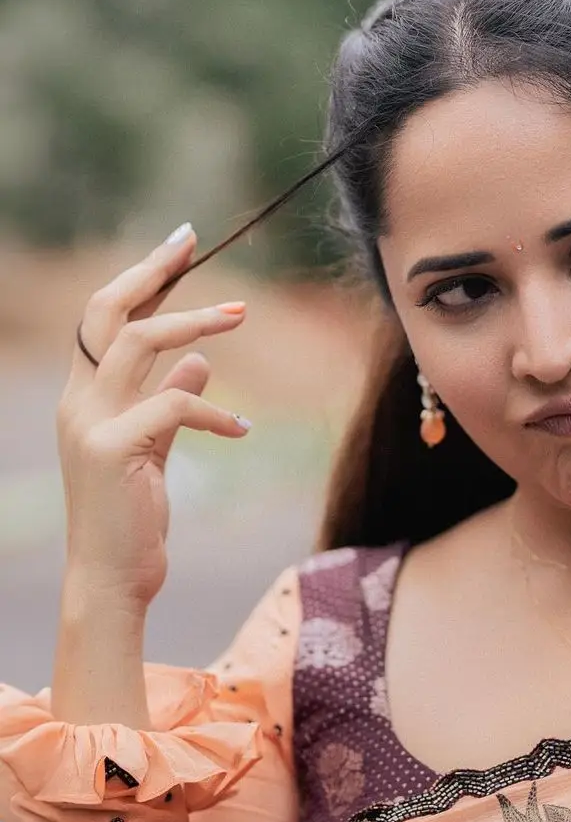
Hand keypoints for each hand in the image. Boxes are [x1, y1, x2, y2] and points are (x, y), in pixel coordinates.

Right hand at [56, 225, 252, 609]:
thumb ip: (170, 402)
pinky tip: (242, 433)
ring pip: (140, 342)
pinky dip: (215, 413)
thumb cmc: (132, 519)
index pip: (103, 320)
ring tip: (241, 315)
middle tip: (193, 242)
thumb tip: (200, 361)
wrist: (112, 580)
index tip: (181, 249)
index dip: (141, 280)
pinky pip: (175, 404)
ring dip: (194, 321)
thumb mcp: (155, 451)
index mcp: (83, 398)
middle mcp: (78, 402)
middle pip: (107, 311)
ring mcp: (91, 423)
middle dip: (151, 271)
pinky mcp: (115, 449)